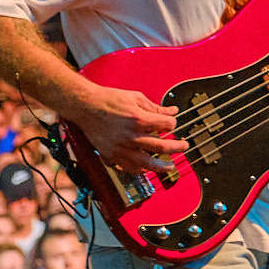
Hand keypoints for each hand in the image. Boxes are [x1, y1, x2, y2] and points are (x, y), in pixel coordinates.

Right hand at [68, 85, 185, 176]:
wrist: (85, 106)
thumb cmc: (108, 99)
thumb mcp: (135, 98)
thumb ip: (155, 107)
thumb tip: (172, 111)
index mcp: (138, 119)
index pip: (166, 125)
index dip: (172, 123)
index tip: (171, 124)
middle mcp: (131, 136)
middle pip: (162, 146)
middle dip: (176, 147)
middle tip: (183, 146)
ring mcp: (121, 148)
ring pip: (147, 163)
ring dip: (162, 166)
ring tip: (170, 166)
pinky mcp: (112, 155)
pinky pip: (129, 168)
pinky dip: (140, 170)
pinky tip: (146, 168)